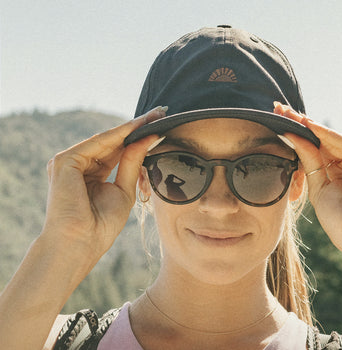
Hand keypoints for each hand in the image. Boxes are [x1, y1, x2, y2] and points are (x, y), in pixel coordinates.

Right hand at [42, 107, 165, 259]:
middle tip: (162, 112)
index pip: (117, 151)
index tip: (160, 124)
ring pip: (106, 140)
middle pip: (113, 142)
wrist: (82, 244)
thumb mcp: (123, 190)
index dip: (138, 138)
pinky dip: (118, 135)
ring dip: (131, 127)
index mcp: (90, 175)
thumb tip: (147, 138)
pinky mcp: (64, 162)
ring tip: (155, 116)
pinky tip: (137, 126)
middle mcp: (78, 166)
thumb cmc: (101, 225)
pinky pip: (97, 144)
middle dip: (138, 127)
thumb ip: (132, 164)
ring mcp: (69, 163)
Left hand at [274, 102, 341, 257]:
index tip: (275, 120)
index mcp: (338, 171)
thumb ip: (310, 164)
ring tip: (288, 114)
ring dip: (310, 125)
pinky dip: (328, 135)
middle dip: (300, 124)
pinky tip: (309, 126)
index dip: (296, 134)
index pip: (315, 147)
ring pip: (333, 138)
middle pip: (322, 139)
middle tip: (278, 108)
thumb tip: (293, 137)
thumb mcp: (319, 189)